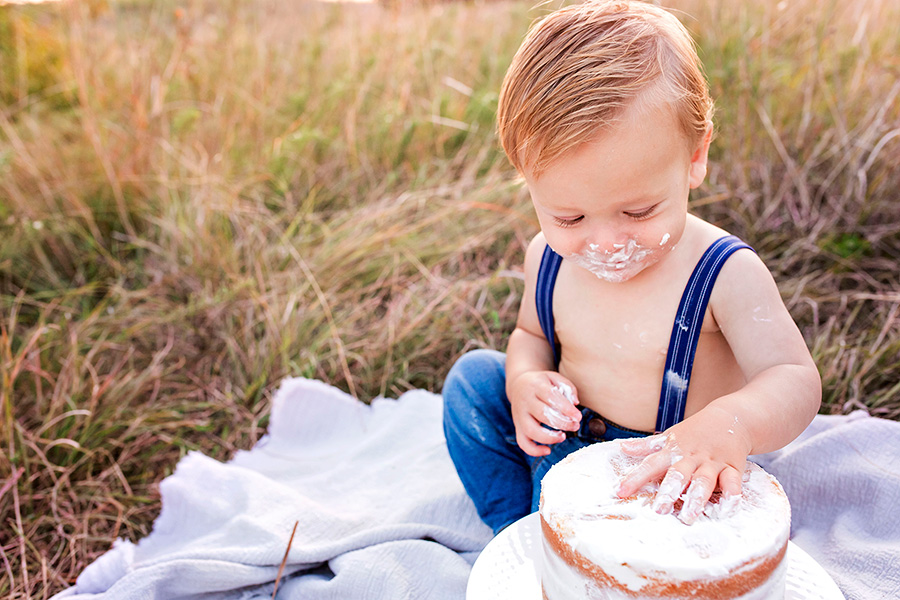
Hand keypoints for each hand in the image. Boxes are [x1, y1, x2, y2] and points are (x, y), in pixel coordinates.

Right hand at [507, 371, 581, 456]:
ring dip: (549, 438)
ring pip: (531, 430)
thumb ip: (567, 387)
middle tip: (575, 426)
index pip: (551, 397)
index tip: (578, 417)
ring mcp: (519, 415)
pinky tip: (548, 450)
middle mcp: (525, 401)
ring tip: (563, 436)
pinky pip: (522, 442)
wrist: (518, 385)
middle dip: (562, 423)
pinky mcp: (518, 427)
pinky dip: (534, 450)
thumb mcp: (554, 378)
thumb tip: (575, 403)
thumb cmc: (542, 383)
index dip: (566, 409)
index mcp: (536, 386)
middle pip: (542, 414)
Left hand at [615, 405, 751, 523]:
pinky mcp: (732, 467)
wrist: (731, 417)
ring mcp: (712, 463)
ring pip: (704, 480)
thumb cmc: (695, 432)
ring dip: (697, 498)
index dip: (635, 478)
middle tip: (659, 510)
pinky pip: (733, 482)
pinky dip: (732, 495)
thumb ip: (647, 446)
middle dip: (668, 491)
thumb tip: (622, 448)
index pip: (650, 464)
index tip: (620, 492)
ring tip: (689, 516)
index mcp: (673, 451)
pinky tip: (727, 509)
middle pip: (678, 474)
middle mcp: (692, 457)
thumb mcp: (670, 436)